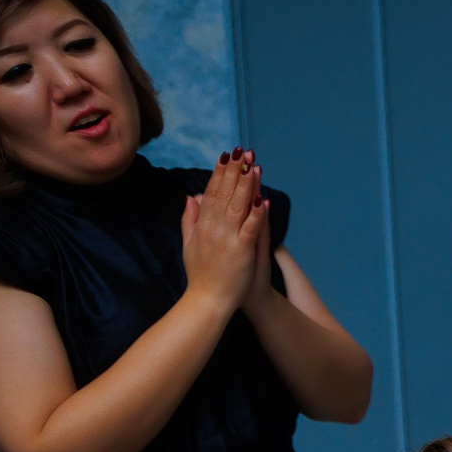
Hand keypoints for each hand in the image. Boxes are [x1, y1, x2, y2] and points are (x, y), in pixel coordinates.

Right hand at [180, 151, 266, 312]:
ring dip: (247, 185)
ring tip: (254, 166)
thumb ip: (189, 219)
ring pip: (238, 206)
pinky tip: (262, 199)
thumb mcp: (189, 243)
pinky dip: (256, 214)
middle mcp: (213, 228)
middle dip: (235, 171)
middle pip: (225, 194)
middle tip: (244, 151)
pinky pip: (250, 229)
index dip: (220, 173)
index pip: (212, 193)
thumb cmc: (201, 274)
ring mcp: (227, 239)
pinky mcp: (241, 251)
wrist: (207, 301)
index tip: (227, 155)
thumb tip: (190, 196)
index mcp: (202, 225)